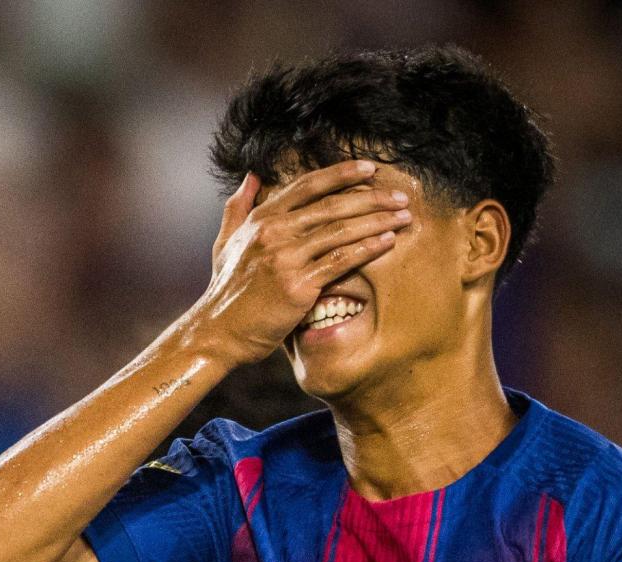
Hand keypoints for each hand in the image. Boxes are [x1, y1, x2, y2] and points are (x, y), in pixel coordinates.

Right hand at [189, 161, 411, 364]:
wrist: (218, 332)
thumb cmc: (225, 291)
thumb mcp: (225, 242)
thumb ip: (238, 207)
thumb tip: (251, 176)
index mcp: (261, 218)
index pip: (307, 186)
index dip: (341, 174)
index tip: (369, 168)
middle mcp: (274, 232)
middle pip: (332, 205)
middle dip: (372, 198)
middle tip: (400, 196)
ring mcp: (285, 258)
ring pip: (341, 231)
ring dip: (377, 221)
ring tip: (404, 217)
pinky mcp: (297, 286)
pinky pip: (340, 261)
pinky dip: (366, 249)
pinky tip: (387, 242)